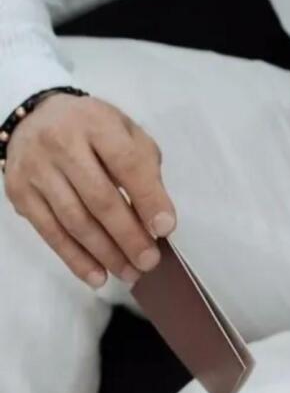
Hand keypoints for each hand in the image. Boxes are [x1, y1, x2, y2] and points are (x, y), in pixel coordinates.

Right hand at [3, 93, 175, 288]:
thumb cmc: (92, 127)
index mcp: (97, 123)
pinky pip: (50, 233)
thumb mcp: (124, 130)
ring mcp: (37, 172)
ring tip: (129, 272)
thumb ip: (143, 164)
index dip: (148, 198)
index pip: (127, 164)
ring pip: (74, 221)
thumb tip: (157, 214)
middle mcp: (63, 146)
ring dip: (104, 253)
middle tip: (149, 261)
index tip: (166, 228)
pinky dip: (75, 258)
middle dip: (127, 235)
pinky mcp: (20, 195)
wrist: (34, 118)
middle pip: (99, 198)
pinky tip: (97, 275)